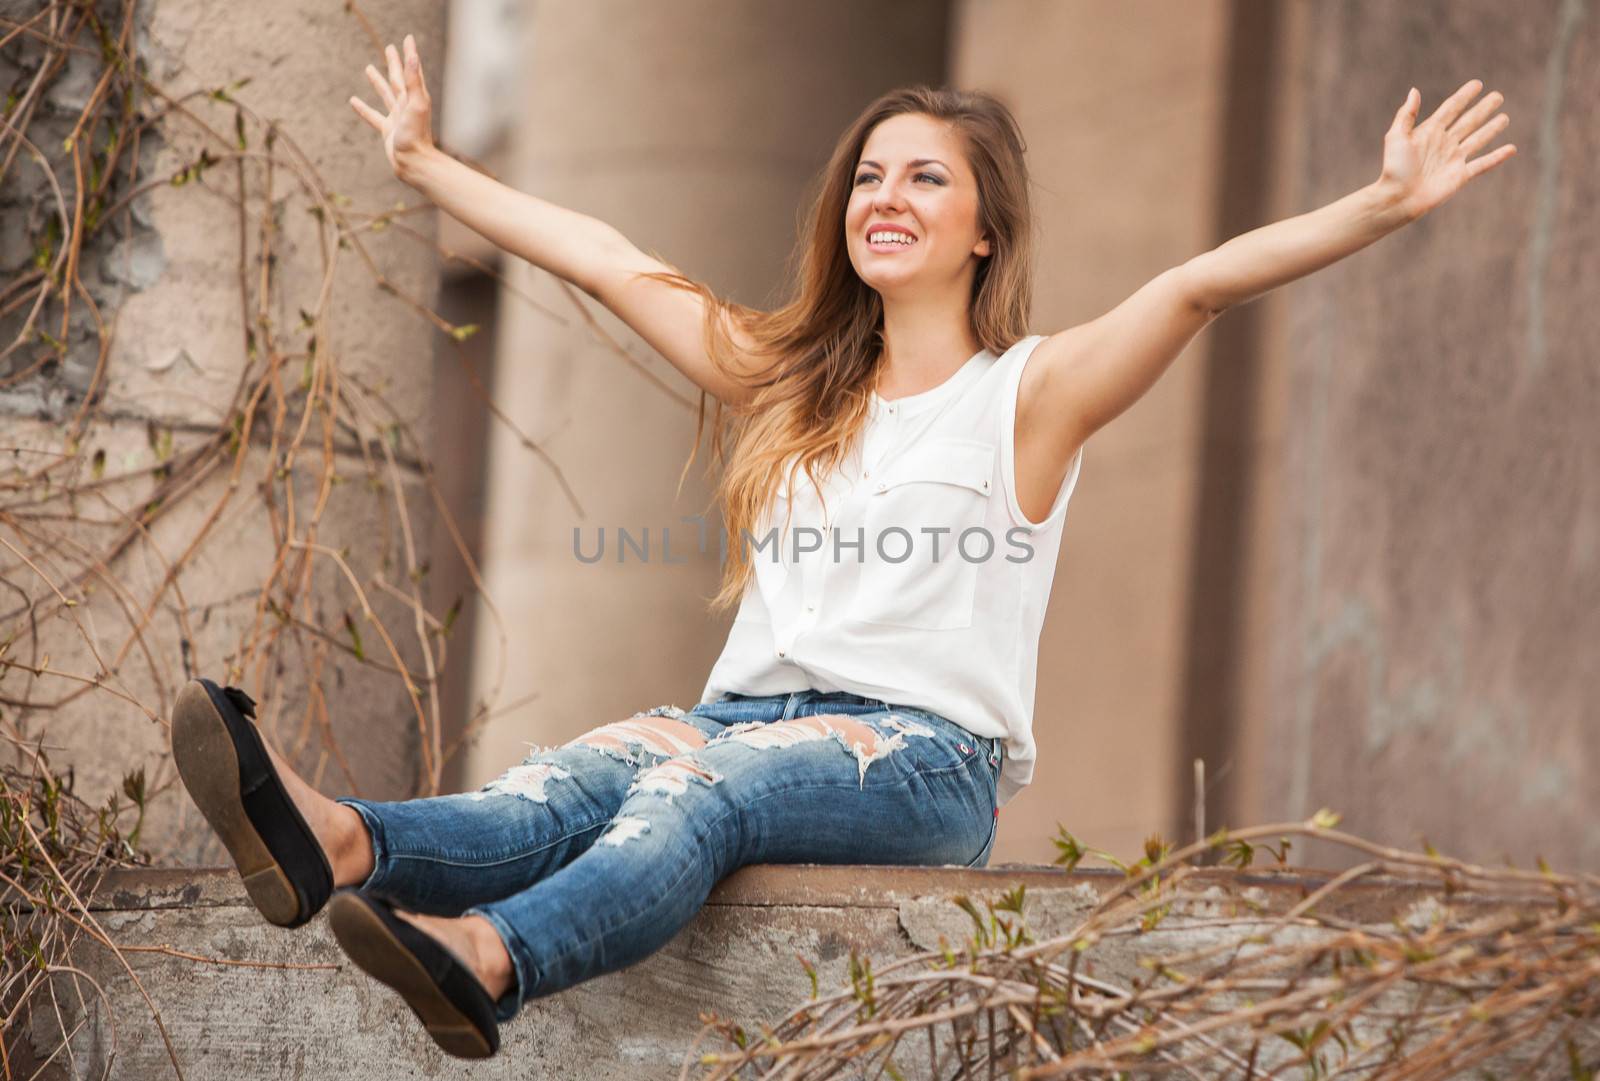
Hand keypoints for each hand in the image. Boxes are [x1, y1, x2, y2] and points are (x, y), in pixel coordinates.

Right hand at [349, 34, 434, 180]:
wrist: (414, 163)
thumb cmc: (416, 135)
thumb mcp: (416, 104)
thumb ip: (414, 81)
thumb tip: (413, 57)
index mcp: (415, 97)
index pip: (411, 70)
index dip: (409, 54)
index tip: (407, 39)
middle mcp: (407, 105)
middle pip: (398, 79)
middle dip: (394, 63)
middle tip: (389, 48)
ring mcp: (397, 118)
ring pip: (385, 95)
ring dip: (378, 82)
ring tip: (368, 68)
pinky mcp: (388, 131)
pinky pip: (373, 116)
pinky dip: (363, 109)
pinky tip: (353, 101)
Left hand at [1379, 79, 1514, 219]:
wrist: (1398, 198)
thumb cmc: (1394, 168)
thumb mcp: (1396, 137)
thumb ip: (1406, 114)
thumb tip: (1414, 90)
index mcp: (1430, 131)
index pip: (1451, 108)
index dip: (1464, 96)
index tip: (1477, 84)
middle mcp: (1444, 143)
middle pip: (1469, 121)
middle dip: (1483, 108)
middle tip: (1498, 96)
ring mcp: (1454, 159)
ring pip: (1478, 139)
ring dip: (1492, 128)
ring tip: (1505, 118)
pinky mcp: (1460, 176)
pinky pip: (1483, 164)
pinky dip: (1498, 157)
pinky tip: (1511, 149)